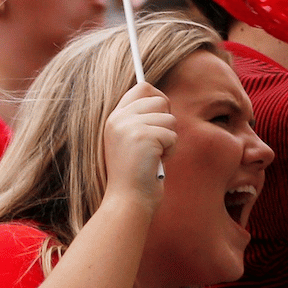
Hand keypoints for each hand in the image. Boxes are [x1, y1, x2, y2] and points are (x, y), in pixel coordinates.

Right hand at [103, 83, 173, 205]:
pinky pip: (172, 135)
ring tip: (154, 155)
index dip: (157, 97)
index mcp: (114, 118)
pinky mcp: (143, 137)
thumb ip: (141, 120)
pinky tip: (157, 162)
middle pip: (159, 99)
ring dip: (169, 139)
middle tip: (158, 141)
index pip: (141, 88)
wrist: (128, 199)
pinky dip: (171, 150)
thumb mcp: (133, 141)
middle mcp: (119, 119)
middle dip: (167, 120)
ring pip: (170, 118)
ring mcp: (129, 127)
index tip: (162, 112)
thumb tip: (163, 100)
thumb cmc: (137, 173)